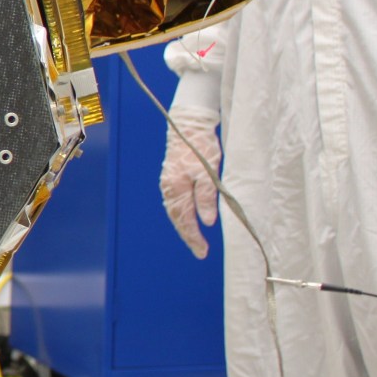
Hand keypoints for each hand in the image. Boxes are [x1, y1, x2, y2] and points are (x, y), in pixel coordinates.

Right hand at [160, 107, 221, 258]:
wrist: (189, 124)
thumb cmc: (200, 146)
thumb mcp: (208, 172)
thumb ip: (207, 197)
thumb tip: (207, 222)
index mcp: (176, 188)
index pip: (184, 219)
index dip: (193, 237)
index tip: (202, 251)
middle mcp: (169, 188)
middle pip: (177, 218)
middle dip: (188, 236)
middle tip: (200, 251)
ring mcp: (169, 183)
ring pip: (175, 211)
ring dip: (184, 226)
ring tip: (195, 239)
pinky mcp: (173, 177)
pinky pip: (175, 203)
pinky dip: (182, 215)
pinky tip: (188, 218)